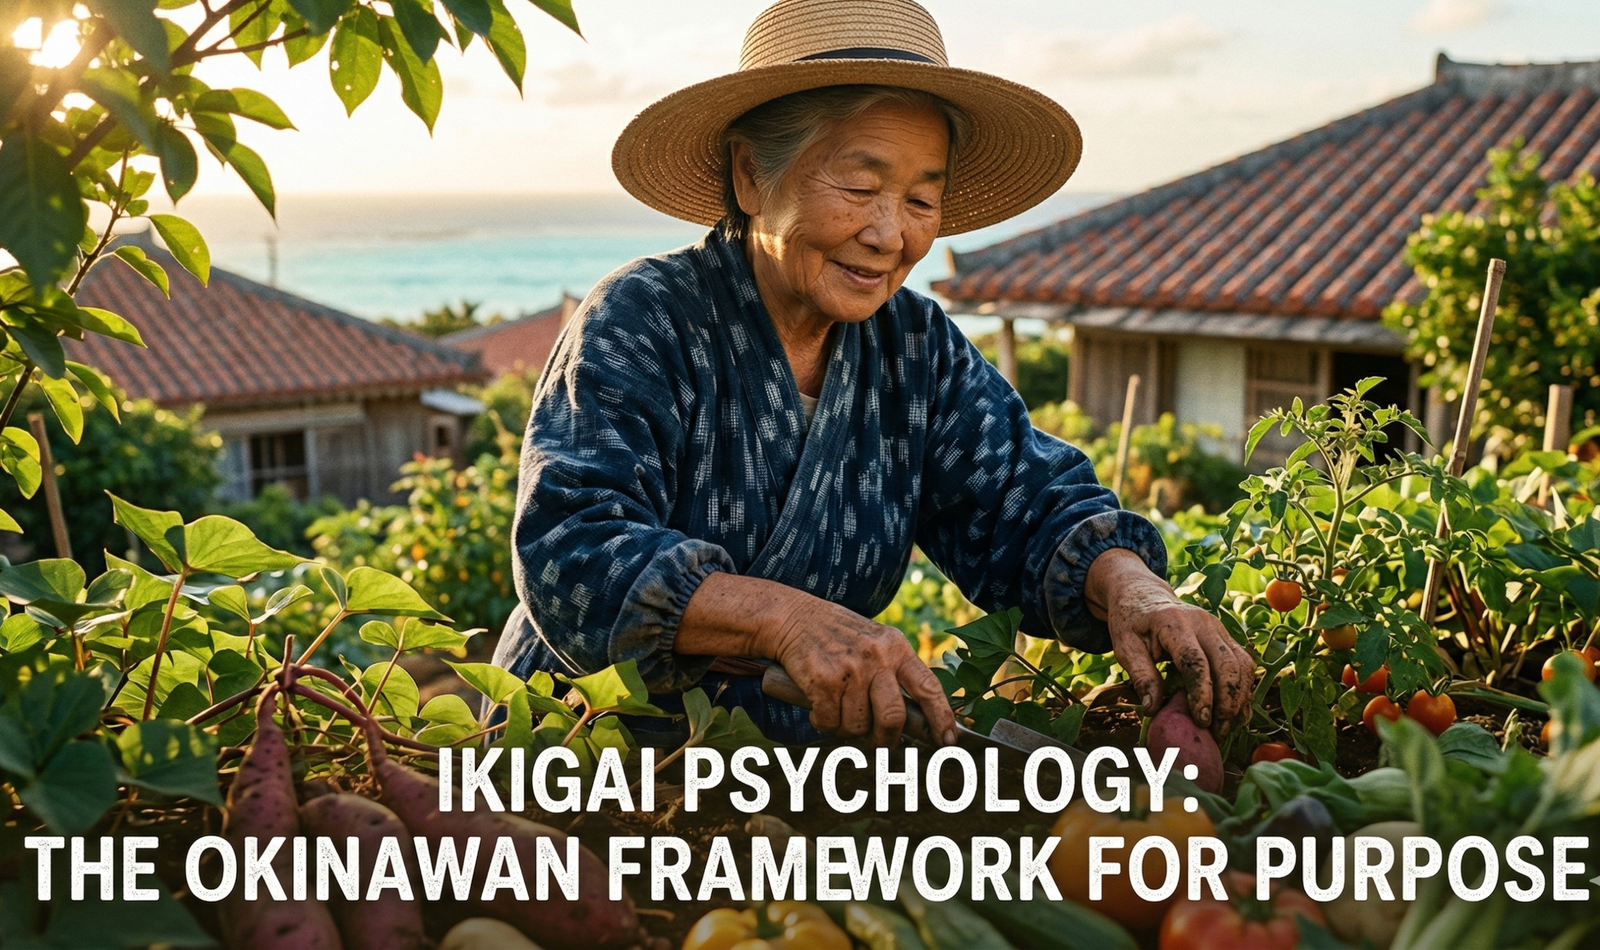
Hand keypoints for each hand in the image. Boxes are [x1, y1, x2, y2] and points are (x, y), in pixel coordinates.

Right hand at [766, 597, 956, 747]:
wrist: (791, 616)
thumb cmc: (836, 635)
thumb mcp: (874, 643)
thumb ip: (894, 673)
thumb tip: (915, 721)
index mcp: (896, 647)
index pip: (928, 687)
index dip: (941, 717)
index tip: (947, 740)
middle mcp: (877, 657)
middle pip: (894, 717)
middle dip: (885, 739)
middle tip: (877, 743)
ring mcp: (850, 669)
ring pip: (857, 726)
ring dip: (846, 727)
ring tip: (837, 707)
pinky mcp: (823, 681)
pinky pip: (830, 723)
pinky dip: (822, 722)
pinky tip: (818, 704)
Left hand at [1087, 549, 1254, 735]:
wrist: (1144, 594)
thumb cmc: (1132, 623)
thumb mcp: (1124, 646)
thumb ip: (1141, 676)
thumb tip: (1153, 710)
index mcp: (1173, 622)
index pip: (1195, 661)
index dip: (1202, 694)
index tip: (1201, 721)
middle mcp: (1202, 622)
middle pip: (1227, 664)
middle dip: (1226, 701)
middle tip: (1216, 732)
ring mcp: (1218, 627)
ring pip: (1242, 664)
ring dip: (1239, 699)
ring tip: (1227, 727)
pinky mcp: (1225, 635)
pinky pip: (1244, 663)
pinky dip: (1244, 689)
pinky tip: (1235, 713)